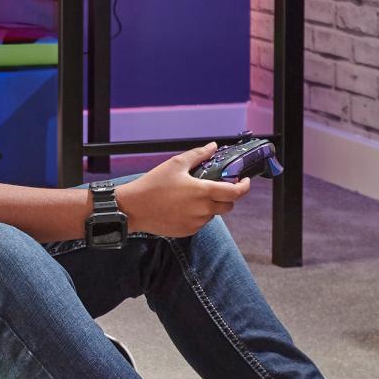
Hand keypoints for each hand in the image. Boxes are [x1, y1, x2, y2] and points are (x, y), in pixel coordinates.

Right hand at [117, 143, 251, 235]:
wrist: (133, 208)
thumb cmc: (152, 185)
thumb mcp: (175, 164)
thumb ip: (198, 155)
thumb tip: (212, 147)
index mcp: (203, 192)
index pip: (235, 193)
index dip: (244, 186)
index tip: (243, 181)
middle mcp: (202, 210)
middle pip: (228, 206)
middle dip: (226, 197)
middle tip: (214, 188)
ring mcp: (195, 223)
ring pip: (213, 215)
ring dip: (209, 206)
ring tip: (190, 197)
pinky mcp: (187, 231)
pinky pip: (200, 223)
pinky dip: (197, 215)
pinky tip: (182, 207)